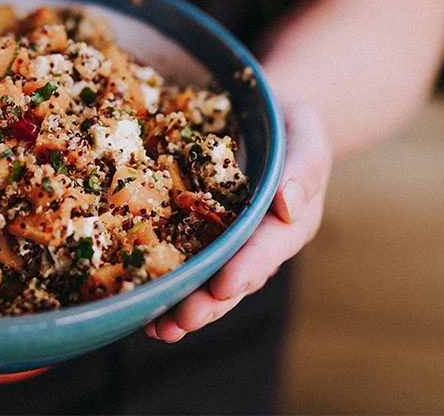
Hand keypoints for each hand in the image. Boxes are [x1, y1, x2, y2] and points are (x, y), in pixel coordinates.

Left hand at [144, 97, 331, 341]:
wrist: (255, 116)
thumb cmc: (285, 123)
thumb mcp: (303, 130)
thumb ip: (305, 164)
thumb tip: (289, 205)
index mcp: (289, 221)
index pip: (269, 247)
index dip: (246, 267)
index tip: (224, 286)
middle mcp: (257, 242)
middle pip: (235, 278)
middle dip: (209, 302)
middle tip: (183, 320)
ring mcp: (225, 243)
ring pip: (206, 281)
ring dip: (182, 307)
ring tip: (157, 327)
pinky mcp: (195, 234)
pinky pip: (180, 261)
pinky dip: (162, 285)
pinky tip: (138, 305)